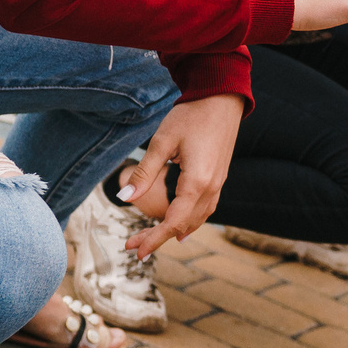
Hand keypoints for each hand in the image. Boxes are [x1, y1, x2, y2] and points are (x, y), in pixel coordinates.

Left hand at [117, 95, 240, 255]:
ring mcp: (218, 184)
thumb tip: (125, 199)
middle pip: (184, 224)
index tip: (135, 250)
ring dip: (173, 230)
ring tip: (151, 237)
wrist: (221, 97)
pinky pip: (205, 208)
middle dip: (158, 237)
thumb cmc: (191, 116)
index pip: (173, 221)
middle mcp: (211, 188)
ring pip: (197, 219)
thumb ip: (144, 173)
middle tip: (133, 246)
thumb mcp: (162, 142)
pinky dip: (189, 220)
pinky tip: (179, 224)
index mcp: (197, 182)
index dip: (154, 238)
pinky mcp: (219, 177)